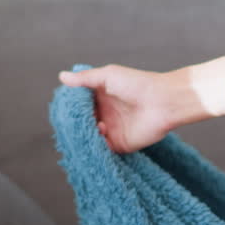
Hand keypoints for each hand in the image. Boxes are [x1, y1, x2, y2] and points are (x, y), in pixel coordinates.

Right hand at [58, 65, 174, 153]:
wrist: (163, 101)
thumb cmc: (138, 84)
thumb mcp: (108, 76)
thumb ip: (84, 79)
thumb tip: (61, 76)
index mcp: (101, 97)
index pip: (79, 105)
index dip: (70, 107)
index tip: (61, 107)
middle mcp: (104, 114)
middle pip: (81, 122)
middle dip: (74, 123)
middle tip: (68, 121)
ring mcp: (111, 130)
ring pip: (88, 136)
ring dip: (83, 134)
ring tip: (84, 125)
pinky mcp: (118, 144)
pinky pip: (100, 149)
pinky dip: (94, 145)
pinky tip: (99, 132)